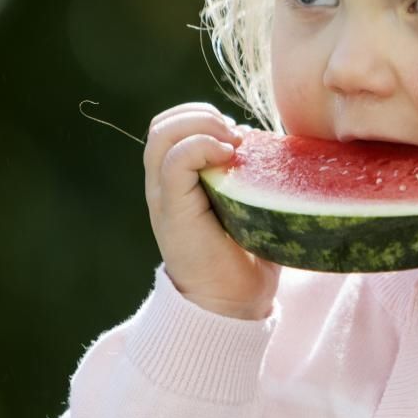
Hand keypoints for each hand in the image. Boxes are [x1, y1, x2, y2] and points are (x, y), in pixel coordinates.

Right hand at [144, 103, 280, 319]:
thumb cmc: (246, 254)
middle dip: (201, 115)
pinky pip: (175, 162)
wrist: (232, 302)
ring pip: (162, 135)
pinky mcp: (173, 211)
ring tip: (232, 145)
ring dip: (202, 127)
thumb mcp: (245, 200)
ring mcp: (164, 197)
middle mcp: (163, 185)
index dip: (200, 115)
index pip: (169, 125)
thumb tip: (255, 136)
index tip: (235, 132)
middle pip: (162, 125)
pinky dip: (202, 147)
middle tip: (235, 135)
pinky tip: (230, 158)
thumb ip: (244, 170)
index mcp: (176, 181)